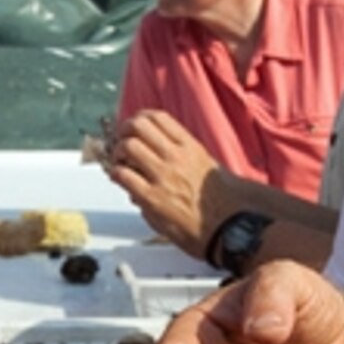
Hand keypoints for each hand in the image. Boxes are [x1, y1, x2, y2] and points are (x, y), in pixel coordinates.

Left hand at [104, 109, 229, 258]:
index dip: (140, 117)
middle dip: (124, 131)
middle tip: (121, 141)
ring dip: (117, 152)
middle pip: (138, 126)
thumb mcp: (205, 164)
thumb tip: (154, 152)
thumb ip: (181, 154)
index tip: (134, 125)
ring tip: (120, 162)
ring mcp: (163, 176)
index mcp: (190, 146)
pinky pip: (123, 175)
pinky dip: (116, 174)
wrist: (227, 226)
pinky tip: (119, 179)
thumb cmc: (219, 200)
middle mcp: (176, 157)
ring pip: (128, 146)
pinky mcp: (152, 198)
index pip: (158, 117)